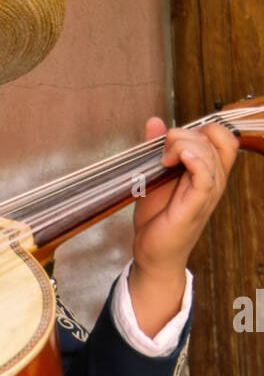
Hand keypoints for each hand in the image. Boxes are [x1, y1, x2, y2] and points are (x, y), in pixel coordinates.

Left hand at [127, 116, 238, 335]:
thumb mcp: (155, 176)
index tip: (171, 140)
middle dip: (186, 133)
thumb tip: (154, 122)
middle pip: (217, 137)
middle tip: (162, 151)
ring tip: (162, 161)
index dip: (201, 126)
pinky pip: (205, 176)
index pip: (223, 134)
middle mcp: (214, 179)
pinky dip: (193, 161)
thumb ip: (156, 148)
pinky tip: (177, 159)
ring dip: (182, 145)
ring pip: (210, 152)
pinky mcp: (196, 205)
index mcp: (209, 170)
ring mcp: (208, 193)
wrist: (152, 253)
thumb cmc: (158, 218)